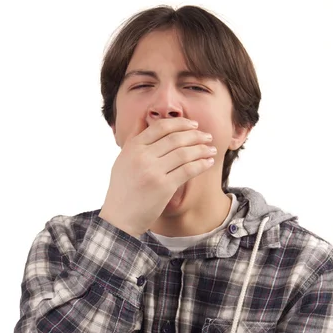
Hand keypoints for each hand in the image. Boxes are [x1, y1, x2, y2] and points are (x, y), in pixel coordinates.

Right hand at [98, 117, 215, 236]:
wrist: (120, 217)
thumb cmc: (123, 189)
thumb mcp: (122, 159)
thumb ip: (134, 137)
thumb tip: (144, 115)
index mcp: (133, 147)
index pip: (161, 127)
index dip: (181, 123)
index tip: (194, 125)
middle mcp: (143, 156)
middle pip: (176, 138)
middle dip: (196, 135)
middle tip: (207, 136)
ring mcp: (153, 171)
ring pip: (184, 153)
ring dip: (202, 149)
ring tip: (211, 149)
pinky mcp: (164, 187)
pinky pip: (188, 170)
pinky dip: (201, 164)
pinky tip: (208, 162)